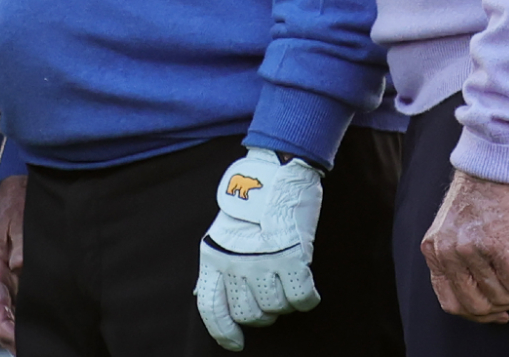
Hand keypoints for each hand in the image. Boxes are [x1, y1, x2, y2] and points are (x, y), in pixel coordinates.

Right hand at [0, 175, 24, 351]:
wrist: (17, 190)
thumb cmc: (18, 203)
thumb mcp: (20, 218)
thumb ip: (21, 242)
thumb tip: (20, 265)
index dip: (7, 331)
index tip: (22, 344)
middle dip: (14, 338)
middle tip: (36, 350)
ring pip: (6, 314)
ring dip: (19, 331)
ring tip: (41, 344)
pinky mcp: (7, 277)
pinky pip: (14, 304)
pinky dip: (23, 318)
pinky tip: (41, 329)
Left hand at [195, 149, 325, 350]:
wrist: (275, 170)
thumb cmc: (250, 202)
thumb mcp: (222, 234)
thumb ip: (215, 267)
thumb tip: (201, 296)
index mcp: (213, 256)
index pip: (211, 309)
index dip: (223, 332)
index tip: (236, 343)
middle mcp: (234, 262)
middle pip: (249, 314)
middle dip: (263, 312)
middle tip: (272, 293)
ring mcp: (263, 262)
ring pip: (276, 309)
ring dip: (285, 302)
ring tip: (288, 282)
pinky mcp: (291, 257)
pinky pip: (301, 299)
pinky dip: (307, 298)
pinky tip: (307, 286)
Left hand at [419, 169, 508, 322]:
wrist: (496, 160)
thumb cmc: (482, 190)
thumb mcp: (454, 226)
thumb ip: (457, 257)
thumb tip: (482, 298)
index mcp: (433, 250)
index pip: (450, 302)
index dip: (478, 314)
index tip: (499, 313)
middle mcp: (447, 253)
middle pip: (476, 305)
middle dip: (504, 308)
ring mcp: (470, 250)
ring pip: (502, 296)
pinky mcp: (497, 245)